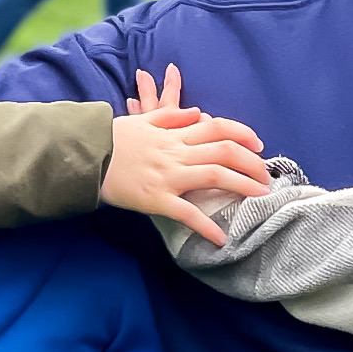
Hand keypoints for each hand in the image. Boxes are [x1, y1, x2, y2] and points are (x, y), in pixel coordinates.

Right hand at [101, 107, 268, 245]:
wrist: (86, 157)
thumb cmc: (113, 139)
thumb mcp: (143, 120)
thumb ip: (172, 116)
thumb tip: (199, 113)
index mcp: (174, 134)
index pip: (217, 127)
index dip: (242, 135)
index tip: (258, 145)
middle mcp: (176, 153)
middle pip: (224, 152)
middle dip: (251, 163)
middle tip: (266, 176)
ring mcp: (167, 176)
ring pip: (214, 176)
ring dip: (242, 186)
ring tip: (261, 197)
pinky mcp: (156, 199)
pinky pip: (187, 213)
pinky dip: (206, 226)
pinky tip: (221, 238)